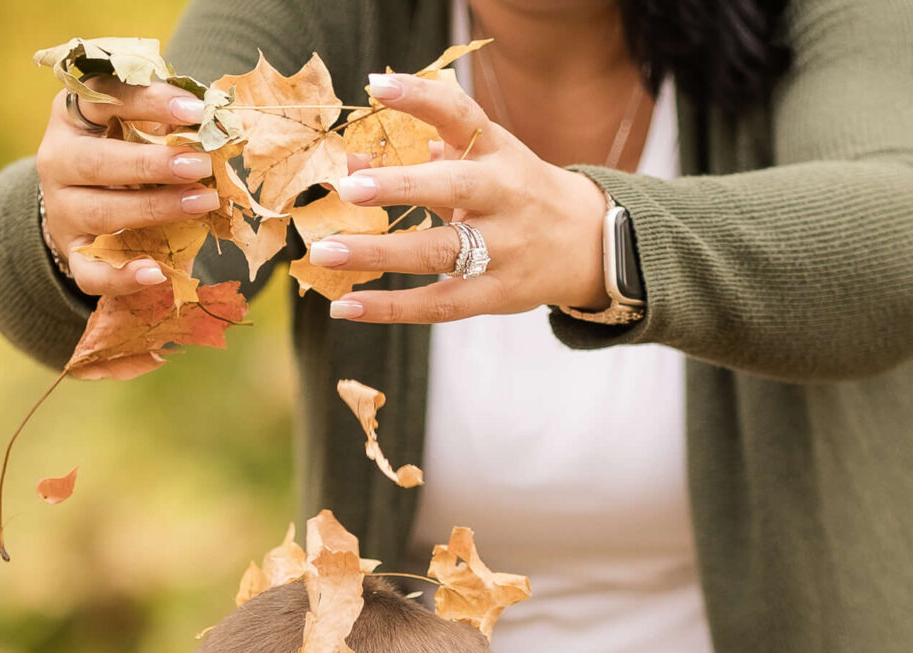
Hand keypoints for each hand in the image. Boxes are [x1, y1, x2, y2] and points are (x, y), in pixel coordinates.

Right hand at [35, 80, 222, 297]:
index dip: (150, 102)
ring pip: (101, 213)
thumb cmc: (125, 156)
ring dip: (155, 209)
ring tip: (203, 203)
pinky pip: (90, 272)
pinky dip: (122, 277)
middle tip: (201, 165)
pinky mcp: (71, 254)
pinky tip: (156, 274)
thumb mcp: (140, 130)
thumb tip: (217, 123)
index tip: (196, 110)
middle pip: (97, 161)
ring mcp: (62, 210)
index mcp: (73, 116)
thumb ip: (167, 124)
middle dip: (153, 164)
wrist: (87, 208)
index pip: (104, 98)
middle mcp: (58, 160)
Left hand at [304, 72, 611, 324]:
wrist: (586, 243)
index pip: (461, 115)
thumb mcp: (482, 163)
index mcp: (498, 152)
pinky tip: (347, 306)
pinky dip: (390, 307)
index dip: (420, 98)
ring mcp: (504, 247)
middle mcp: (504, 195)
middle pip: (452, 187)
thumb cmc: (516, 195)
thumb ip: (422, 159)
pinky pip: (439, 303)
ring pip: (439, 252)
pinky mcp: (497, 293)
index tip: (376, 85)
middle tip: (347, 187)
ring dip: (378, 254)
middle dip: (399, 187)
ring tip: (326, 253)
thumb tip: (352, 159)